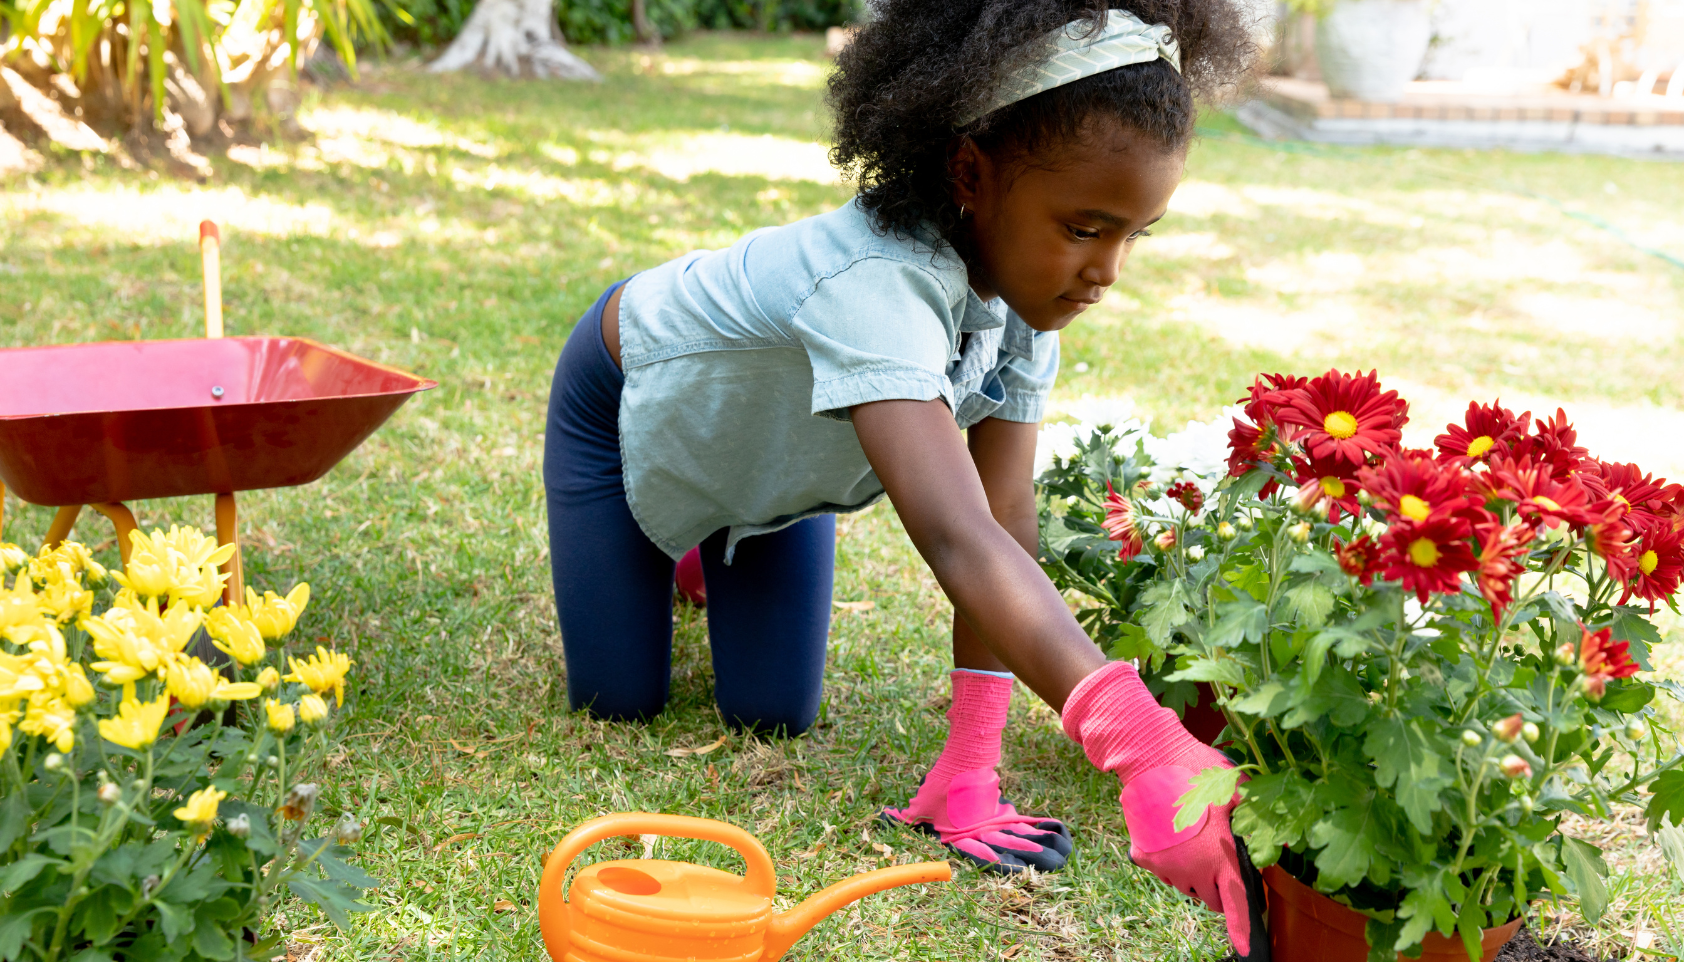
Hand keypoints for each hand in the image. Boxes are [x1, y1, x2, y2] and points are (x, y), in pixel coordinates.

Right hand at [1119, 766, 1261, 958]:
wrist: (1149, 756)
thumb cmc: (1197, 770)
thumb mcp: (1237, 790)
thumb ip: (1258, 821)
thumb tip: (1283, 844)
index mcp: (1219, 857)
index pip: (1234, 904)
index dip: (1241, 929)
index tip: (1245, 949)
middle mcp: (1191, 869)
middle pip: (1209, 897)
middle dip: (1217, 885)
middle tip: (1217, 853)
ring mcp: (1165, 866)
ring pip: (1185, 884)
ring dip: (1193, 872)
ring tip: (1192, 835)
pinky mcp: (1144, 857)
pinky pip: (1162, 869)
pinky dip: (1168, 858)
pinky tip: (1170, 832)